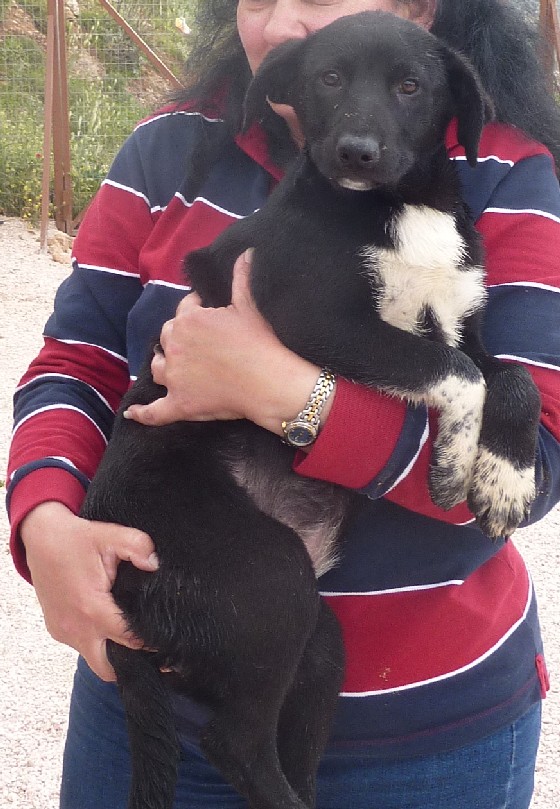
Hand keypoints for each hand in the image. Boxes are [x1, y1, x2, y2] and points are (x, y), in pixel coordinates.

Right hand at [21, 501, 157, 681]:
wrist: (40, 538)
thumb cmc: (74, 539)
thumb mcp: (110, 534)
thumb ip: (138, 546)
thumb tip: (154, 564)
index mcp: (92, 609)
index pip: (129, 641)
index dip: (151, 642)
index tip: (166, 638)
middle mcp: (76, 628)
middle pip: (108, 668)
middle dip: (130, 663)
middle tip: (149, 647)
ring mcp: (63, 631)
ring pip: (93, 658)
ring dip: (112, 651)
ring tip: (131, 632)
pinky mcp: (57, 629)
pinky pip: (81, 646)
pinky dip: (97, 641)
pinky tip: (110, 623)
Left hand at [124, 250, 333, 434]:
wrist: (270, 383)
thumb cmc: (261, 344)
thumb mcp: (250, 306)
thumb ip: (242, 278)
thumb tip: (247, 254)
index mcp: (189, 320)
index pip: (183, 311)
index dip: (196, 314)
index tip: (208, 319)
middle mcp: (176, 346)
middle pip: (167, 338)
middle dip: (178, 340)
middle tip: (199, 347)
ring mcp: (175, 377)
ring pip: (158, 367)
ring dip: (164, 365)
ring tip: (174, 368)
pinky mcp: (180, 405)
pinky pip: (155, 411)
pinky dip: (142, 413)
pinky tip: (132, 414)